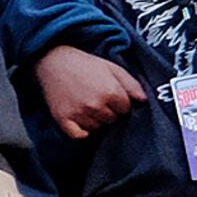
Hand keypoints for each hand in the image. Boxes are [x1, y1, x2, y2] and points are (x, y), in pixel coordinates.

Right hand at [33, 45, 148, 139]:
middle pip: (112, 119)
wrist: (53, 62)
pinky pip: (79, 135)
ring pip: (97, 127)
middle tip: (96, 97)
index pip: (126, 109)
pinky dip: (82, 130)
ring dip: (95, 119)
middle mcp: (96, 105)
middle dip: (108, 111)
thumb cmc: (84, 64)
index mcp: (110, 92)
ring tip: (86, 104)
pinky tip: (80, 119)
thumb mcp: (112, 68)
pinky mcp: (63, 119)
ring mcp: (79, 113)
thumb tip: (144, 100)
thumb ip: (131, 84)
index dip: (120, 103)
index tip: (111, 95)